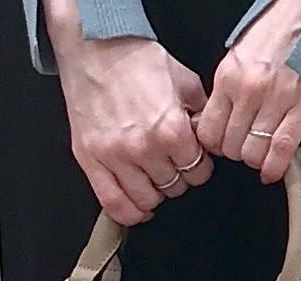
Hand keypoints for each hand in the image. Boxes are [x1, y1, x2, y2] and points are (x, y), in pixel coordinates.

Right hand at [43, 0, 212, 224]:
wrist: (94, 47)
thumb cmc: (134, 59)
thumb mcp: (182, 79)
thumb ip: (199, 113)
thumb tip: (207, 138)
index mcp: (170, 128)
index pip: (198, 171)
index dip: (199, 167)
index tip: (192, 161)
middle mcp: (144, 148)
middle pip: (174, 188)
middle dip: (177, 177)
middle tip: (170, 164)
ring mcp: (116, 158)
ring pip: (147, 200)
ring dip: (154, 194)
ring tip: (152, 179)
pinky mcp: (92, 162)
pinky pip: (113, 204)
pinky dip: (129, 214)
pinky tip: (137, 208)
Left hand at [196, 0, 300, 183]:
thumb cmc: (277, 30)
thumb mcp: (238, 56)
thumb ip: (227, 89)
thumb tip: (218, 119)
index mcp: (229, 76)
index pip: (208, 132)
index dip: (214, 146)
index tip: (221, 146)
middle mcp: (249, 90)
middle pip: (231, 147)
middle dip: (236, 154)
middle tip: (244, 148)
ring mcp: (277, 100)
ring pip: (254, 153)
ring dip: (255, 160)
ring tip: (260, 155)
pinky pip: (282, 150)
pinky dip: (275, 168)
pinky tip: (272, 172)